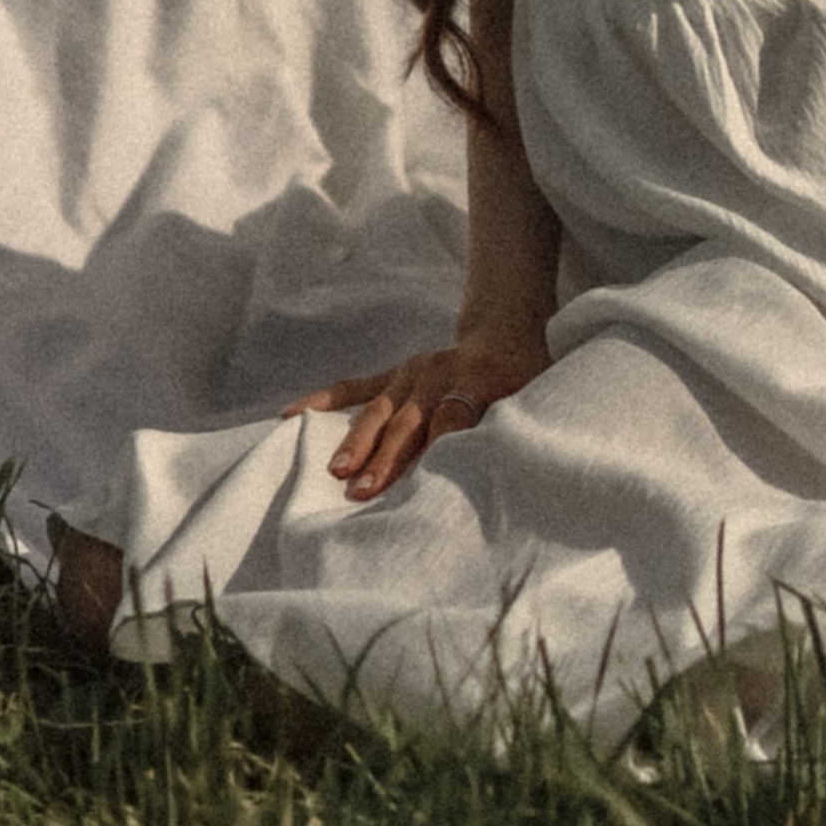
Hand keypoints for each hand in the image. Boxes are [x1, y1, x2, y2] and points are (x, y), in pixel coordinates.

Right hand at [287, 329, 547, 503]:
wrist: (505, 335)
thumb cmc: (521, 379)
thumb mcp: (533, 397)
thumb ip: (512, 426)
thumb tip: (495, 468)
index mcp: (477, 381)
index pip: (456, 414)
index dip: (442, 440)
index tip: (426, 474)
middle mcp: (438, 375)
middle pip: (410, 421)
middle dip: (388, 457)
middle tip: (365, 491)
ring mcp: (411, 373)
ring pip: (379, 410)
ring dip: (358, 442)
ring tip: (337, 471)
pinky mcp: (392, 374)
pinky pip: (354, 388)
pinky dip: (324, 401)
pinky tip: (292, 415)